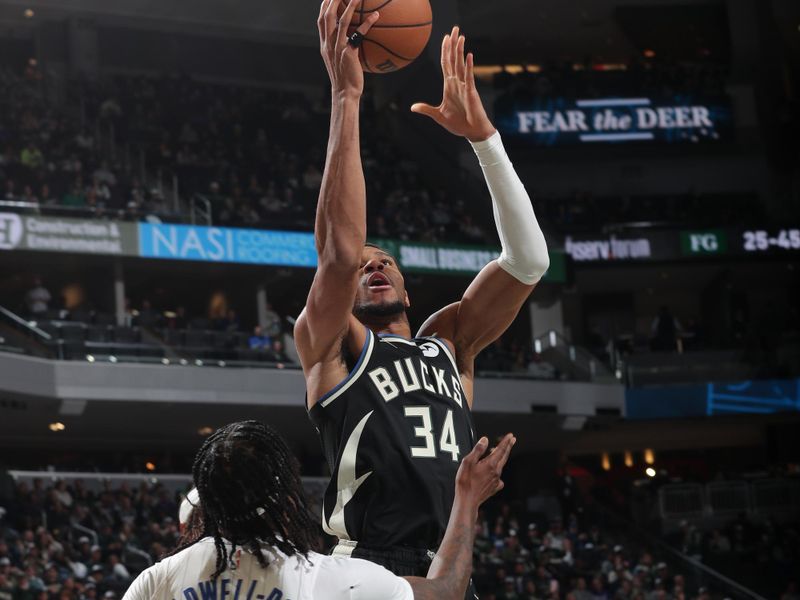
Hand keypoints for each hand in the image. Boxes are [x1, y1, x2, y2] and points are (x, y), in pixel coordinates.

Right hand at [318, 0, 379, 99]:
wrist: (345, 93)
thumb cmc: (345, 78)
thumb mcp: (339, 61)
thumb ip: (342, 47)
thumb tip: (353, 37)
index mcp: (325, 45)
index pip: (321, 21)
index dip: (324, 6)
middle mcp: (328, 44)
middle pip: (327, 16)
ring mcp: (337, 48)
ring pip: (341, 21)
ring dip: (349, 5)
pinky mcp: (348, 53)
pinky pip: (358, 35)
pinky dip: (367, 24)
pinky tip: (376, 16)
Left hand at [411, 26, 495, 141]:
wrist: (472, 132)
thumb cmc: (458, 124)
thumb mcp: (438, 116)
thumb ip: (426, 109)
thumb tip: (412, 107)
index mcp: (449, 86)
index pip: (446, 64)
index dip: (445, 51)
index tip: (446, 38)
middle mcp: (457, 83)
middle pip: (453, 60)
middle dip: (453, 45)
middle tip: (454, 29)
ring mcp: (464, 86)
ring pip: (460, 65)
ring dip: (460, 51)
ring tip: (460, 37)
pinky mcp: (471, 92)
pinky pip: (469, 77)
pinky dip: (468, 66)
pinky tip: (468, 55)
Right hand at [455, 433, 514, 505]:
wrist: (467, 500)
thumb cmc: (465, 482)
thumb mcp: (468, 462)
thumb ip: (478, 450)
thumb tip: (485, 440)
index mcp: (490, 464)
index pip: (501, 449)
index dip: (506, 441)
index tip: (511, 436)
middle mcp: (496, 472)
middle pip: (504, 457)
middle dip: (508, 447)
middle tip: (512, 440)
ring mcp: (496, 481)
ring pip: (501, 466)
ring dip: (501, 458)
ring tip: (499, 453)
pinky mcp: (494, 488)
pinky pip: (498, 477)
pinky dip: (497, 472)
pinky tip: (493, 473)